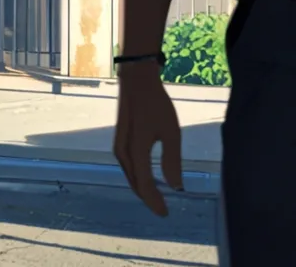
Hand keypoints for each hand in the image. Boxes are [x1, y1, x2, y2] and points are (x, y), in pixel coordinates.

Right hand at [113, 60, 182, 216]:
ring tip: (156, 196)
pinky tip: (147, 177)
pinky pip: (128, 167)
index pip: (145, 185)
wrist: (136, 81)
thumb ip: (172, 161)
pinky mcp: (120, 142)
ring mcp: (119, 148)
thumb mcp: (171, 132)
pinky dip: (138, 177)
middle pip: (135, 183)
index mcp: (136, 152)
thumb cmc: (156, 105)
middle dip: (148, 198)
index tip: (166, 213)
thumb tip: (176, 186)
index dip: (155, 201)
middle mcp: (123, 153)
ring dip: (142, 188)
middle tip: (163, 209)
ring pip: (130, 176)